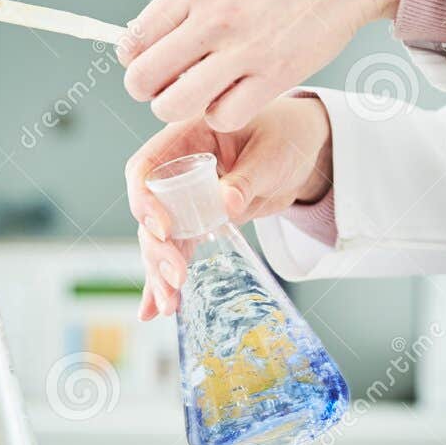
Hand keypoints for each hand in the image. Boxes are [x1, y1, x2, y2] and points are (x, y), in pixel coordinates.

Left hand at [119, 0, 414, 131]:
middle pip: (144, 78)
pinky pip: (223, 116)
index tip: (150, 63)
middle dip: (148, 91)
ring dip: (177, 109)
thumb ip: (181, 4)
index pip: (134, 41)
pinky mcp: (276, 75)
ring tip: (196, 95)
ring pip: (175, 105)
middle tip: (166, 86)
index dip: (135, 61)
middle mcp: (214, 16)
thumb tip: (142, 43)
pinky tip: (231, 97)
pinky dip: (220, 114)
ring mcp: (245, 48)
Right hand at [126, 95, 332, 319]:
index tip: (164, 228)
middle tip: (177, 277)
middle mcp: (175, 170)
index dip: (145, 199)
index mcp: (184, 138)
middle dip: (157, 249)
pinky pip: (177, 250)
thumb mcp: (271, 153)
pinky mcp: (196, 223)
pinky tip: (154, 308)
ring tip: (168, 305)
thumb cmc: (284, 136)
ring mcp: (183, 199)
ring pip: (159, 238)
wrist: (301, 150)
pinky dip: (166, 278)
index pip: (145, 167)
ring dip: (160, 272)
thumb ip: (247, 178)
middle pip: (149, 212)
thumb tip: (227, 204)